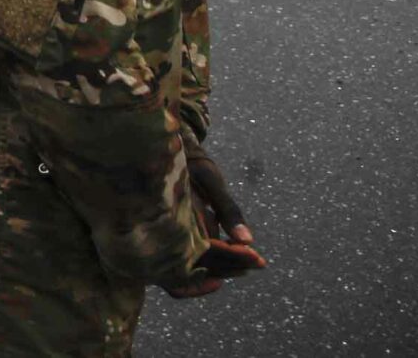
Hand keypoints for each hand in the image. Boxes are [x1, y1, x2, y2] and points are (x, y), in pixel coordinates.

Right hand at [163, 135, 264, 296]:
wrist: (158, 147)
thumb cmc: (188, 161)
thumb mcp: (210, 179)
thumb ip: (228, 210)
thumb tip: (248, 241)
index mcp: (176, 216)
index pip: (209, 248)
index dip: (234, 257)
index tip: (258, 258)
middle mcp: (165, 230)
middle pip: (200, 263)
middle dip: (232, 266)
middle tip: (259, 262)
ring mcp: (161, 236)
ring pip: (188, 269)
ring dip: (220, 269)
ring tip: (246, 265)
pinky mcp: (163, 237)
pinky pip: (181, 264)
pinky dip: (203, 268)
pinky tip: (222, 261)